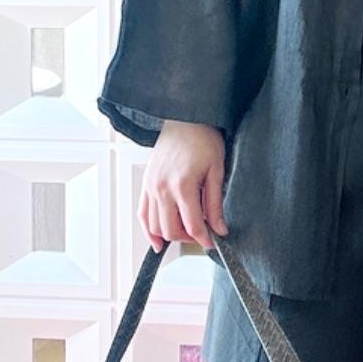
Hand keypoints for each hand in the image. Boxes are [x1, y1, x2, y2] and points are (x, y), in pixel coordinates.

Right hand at [142, 119, 229, 250]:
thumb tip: (220, 229)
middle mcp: (162, 188)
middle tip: (202, 235)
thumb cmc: (203, 140)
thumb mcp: (216, 171)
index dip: (204, 239)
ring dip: (170, 235)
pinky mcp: (145, 184)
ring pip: (154, 226)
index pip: (192, 225)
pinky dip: (149, 230)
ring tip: (185, 232)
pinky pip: (142, 214)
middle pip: (170, 230)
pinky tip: (158, 240)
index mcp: (183, 185)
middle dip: (187, 238)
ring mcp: (150, 187)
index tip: (212, 242)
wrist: (184, 119)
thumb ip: (215, 204)